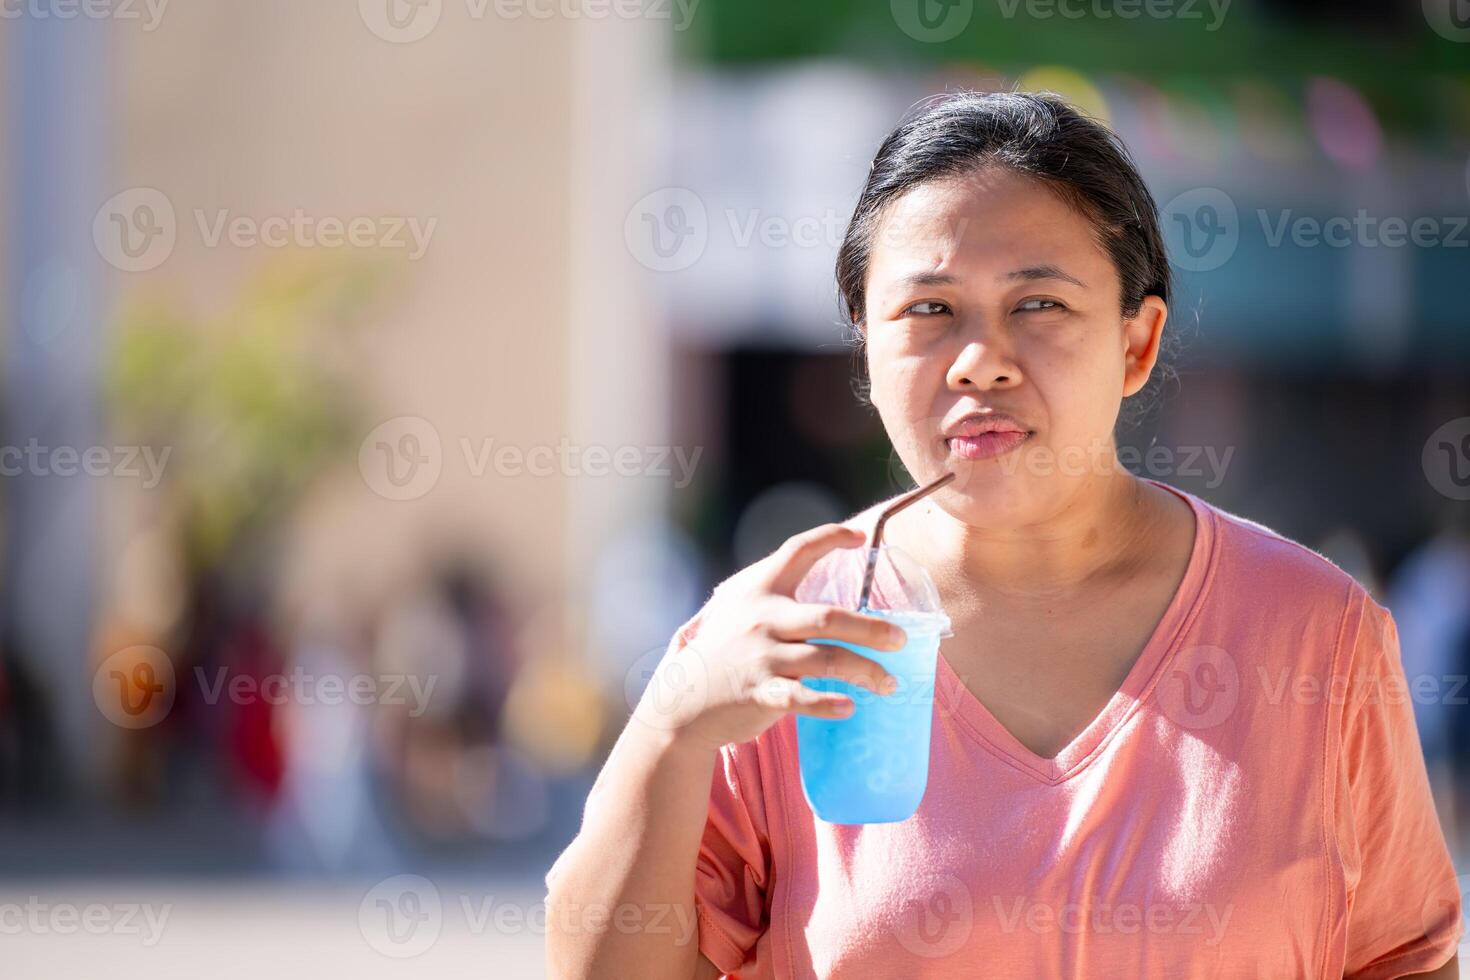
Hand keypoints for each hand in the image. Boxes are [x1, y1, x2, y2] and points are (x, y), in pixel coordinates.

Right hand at [633, 524, 908, 751]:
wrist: (682, 699)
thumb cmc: (721, 652)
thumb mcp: (737, 611)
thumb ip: (774, 600)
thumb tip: (827, 599)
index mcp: (758, 590)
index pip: (797, 551)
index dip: (830, 538)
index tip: (861, 539)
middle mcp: (761, 618)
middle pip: (828, 616)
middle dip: (871, 629)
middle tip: (902, 639)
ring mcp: (761, 656)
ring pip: (826, 660)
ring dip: (865, 671)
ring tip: (890, 684)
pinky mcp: (759, 692)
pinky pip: (802, 697)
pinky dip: (828, 703)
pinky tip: (849, 707)